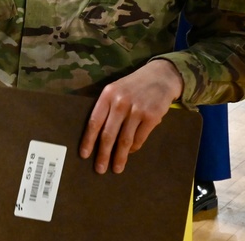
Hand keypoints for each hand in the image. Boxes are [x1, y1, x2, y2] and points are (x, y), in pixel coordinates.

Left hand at [78, 59, 183, 174]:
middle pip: (108, 134)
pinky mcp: (152, 116)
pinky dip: (134, 148)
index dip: (88, 140)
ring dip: (120, 157)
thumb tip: (98, 136)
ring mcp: (137, 109)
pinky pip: (139, 138)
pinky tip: (131, 152)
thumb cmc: (133, 86)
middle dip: (103, 154)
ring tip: (117, 167)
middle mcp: (120, 102)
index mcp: (107, 95)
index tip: (84, 155)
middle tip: (100, 169)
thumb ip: (106, 108)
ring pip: (124, 140)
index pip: (94, 121)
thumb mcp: (116, 90)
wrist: (160, 76)